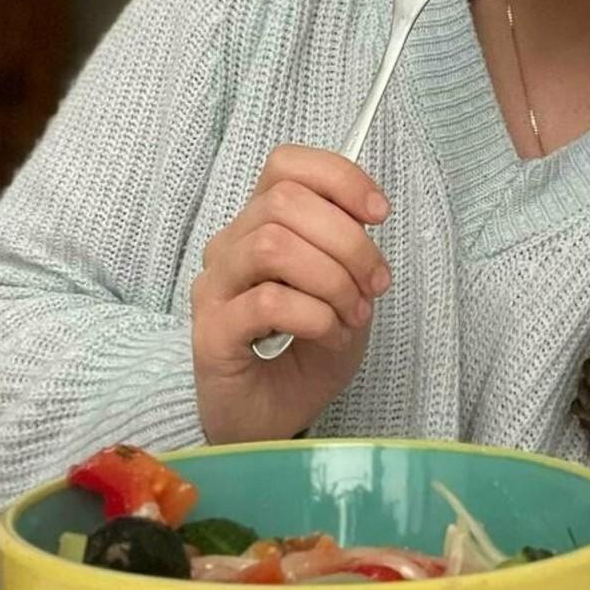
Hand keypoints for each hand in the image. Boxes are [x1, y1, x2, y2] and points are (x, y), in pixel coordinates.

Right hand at [191, 145, 391, 444]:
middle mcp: (230, 247)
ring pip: (272, 246)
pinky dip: (314, 315)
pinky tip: (329, 335)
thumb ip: (349, 253)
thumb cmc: (305, 355)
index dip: (338, 177)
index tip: (379, 213)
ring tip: (352, 313)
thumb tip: (366, 220)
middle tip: (373, 285)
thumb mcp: (345, 295)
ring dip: (331, 278)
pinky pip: (267, 302)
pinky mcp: (210, 333)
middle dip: (347, 240)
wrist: (268, 423)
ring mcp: (214, 289)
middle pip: (284, 201)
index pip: (285, 166)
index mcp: (259, 225)